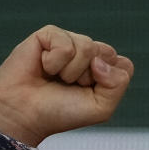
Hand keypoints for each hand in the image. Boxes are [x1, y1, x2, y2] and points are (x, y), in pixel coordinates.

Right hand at [0, 25, 133, 145]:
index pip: (124, 66)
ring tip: (55, 78)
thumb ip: (118, 84)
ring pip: (88, 47)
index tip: (88, 95)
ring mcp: (68, 42)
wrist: (24, 113)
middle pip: (108, 53)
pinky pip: (64, 44)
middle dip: (90, 77)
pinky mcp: (48, 35)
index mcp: (103, 70)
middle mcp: (88, 54)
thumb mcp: (101, 108)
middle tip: (70, 87)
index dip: (109, 82)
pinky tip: (43, 67)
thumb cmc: (60, 112)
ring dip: (71, 71)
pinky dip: (54, 62)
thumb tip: (100, 60)